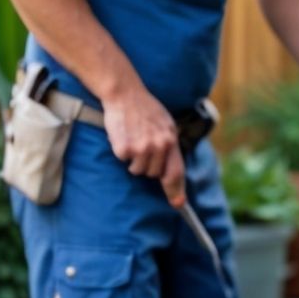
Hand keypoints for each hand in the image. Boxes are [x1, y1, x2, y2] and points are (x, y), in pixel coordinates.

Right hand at [102, 87, 185, 207]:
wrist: (125, 93)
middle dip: (148, 167)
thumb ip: (169, 144)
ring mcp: (142, 147)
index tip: (178, 204)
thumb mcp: (165, 123)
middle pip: (154, 174)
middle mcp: (159, 146)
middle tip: (141, 148)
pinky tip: (122, 136)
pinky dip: (120, 151)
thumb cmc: (145, 108)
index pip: (176, 172)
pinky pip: (123, 159)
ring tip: (132, 140)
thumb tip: (170, 170)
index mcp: (171, 140)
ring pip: (138, 170)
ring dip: (134, 160)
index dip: (176, 190)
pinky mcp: (125, 147)